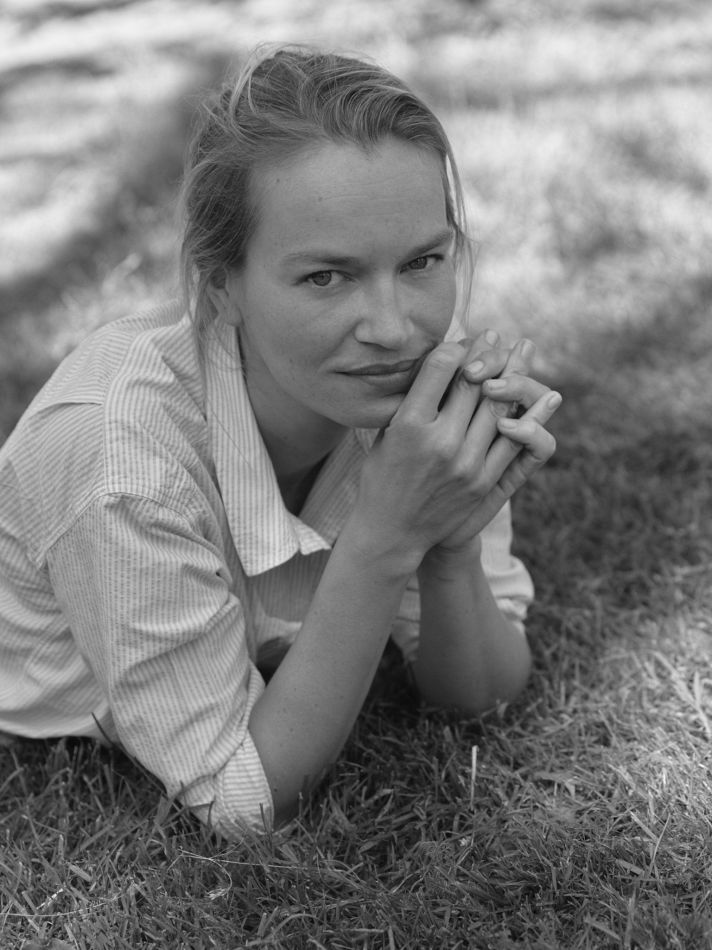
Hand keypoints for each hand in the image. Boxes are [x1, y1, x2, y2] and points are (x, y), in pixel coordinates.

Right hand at [352, 330, 559, 568]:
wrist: (393, 531)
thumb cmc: (383, 474)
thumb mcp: (388, 431)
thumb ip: (414, 398)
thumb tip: (443, 357)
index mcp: (409, 424)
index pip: (441, 366)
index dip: (456, 346)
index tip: (464, 339)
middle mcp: (439, 441)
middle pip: (473, 382)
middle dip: (486, 353)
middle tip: (494, 337)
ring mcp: (465, 463)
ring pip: (498, 406)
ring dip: (510, 375)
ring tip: (517, 353)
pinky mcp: (483, 481)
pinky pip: (512, 439)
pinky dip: (525, 412)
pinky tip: (532, 394)